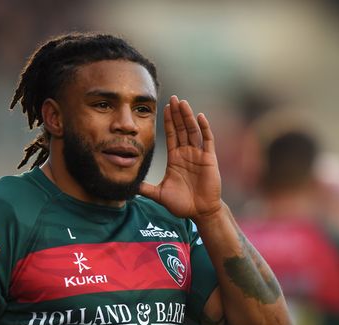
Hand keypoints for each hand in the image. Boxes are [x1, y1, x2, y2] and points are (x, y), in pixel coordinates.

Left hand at [139, 95, 221, 220]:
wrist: (200, 213)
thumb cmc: (182, 204)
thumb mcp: (159, 195)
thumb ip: (146, 189)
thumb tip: (129, 186)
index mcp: (175, 159)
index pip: (171, 135)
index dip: (168, 121)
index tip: (164, 107)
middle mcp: (187, 153)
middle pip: (181, 128)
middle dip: (177, 114)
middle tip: (173, 98)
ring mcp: (198, 155)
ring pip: (193, 131)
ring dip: (188, 116)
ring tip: (183, 102)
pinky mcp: (209, 159)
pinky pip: (207, 140)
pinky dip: (204, 128)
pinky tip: (200, 116)